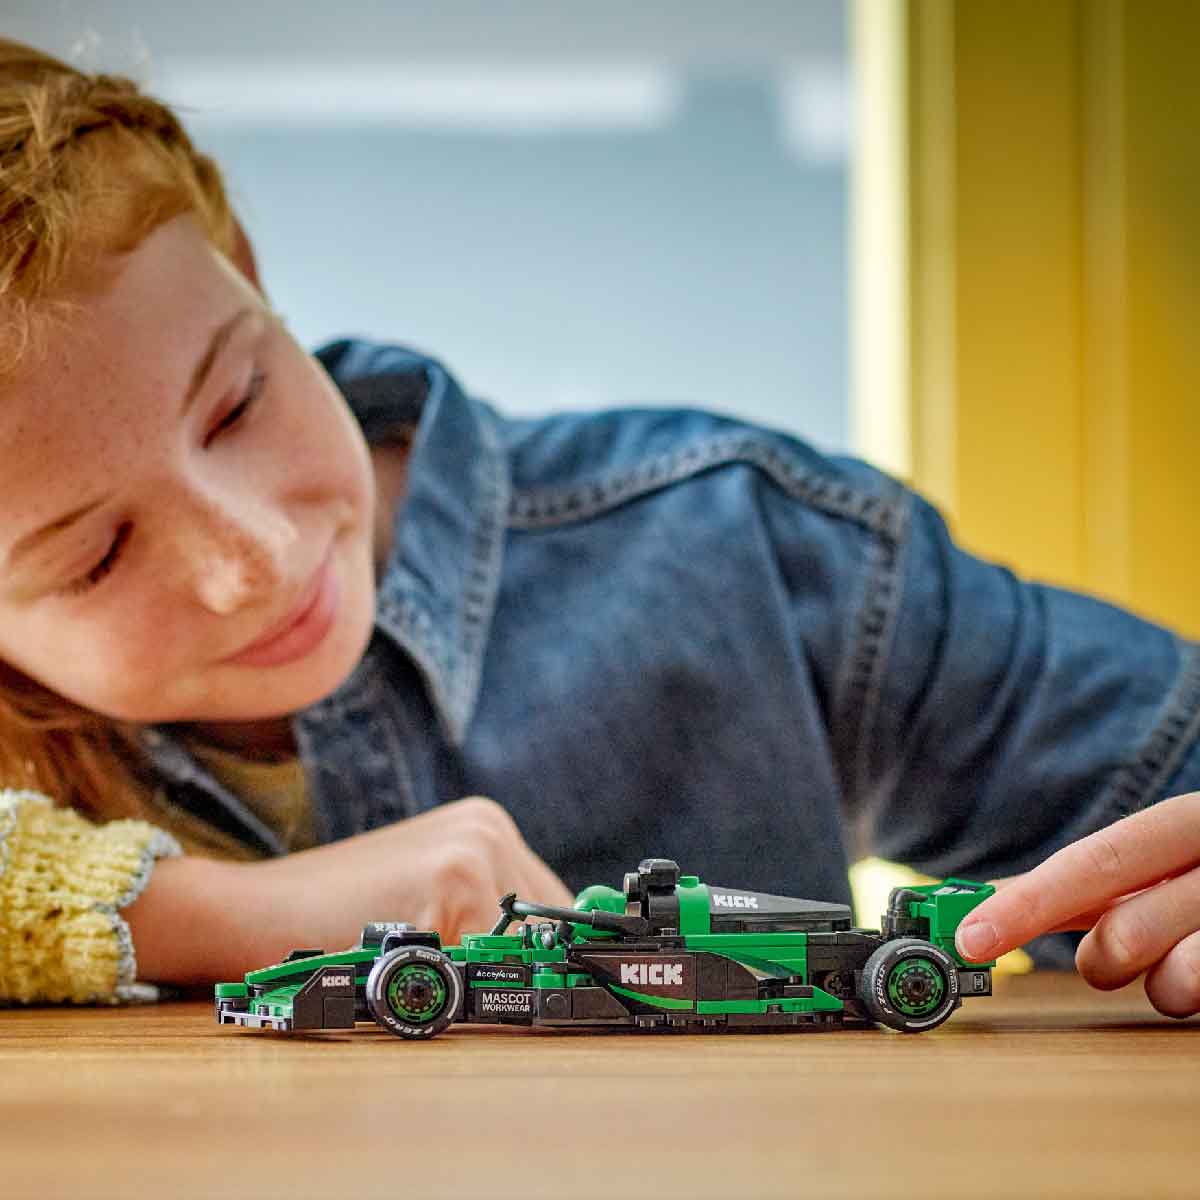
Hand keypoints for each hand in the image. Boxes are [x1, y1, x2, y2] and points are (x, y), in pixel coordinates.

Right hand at [240, 796, 573, 969]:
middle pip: (545, 932)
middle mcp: (489, 828)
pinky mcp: (455, 876)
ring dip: (478, 982)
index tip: (526, 993)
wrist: (252, 910)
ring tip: (415, 971)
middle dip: (509, 973)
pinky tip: (405, 970)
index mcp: (484, 829)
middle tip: (443, 985)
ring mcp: (476, 846)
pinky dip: (456, 986)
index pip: (551, 910)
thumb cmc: (334, 920)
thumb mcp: (424, 904)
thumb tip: (549, 974)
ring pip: (518, 953)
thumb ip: (484, 922)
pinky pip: (486, 962)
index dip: (539, 960)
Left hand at [954, 791, 1199, 1016]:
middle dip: (1101, 957)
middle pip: (1126, 929)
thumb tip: (985, 901)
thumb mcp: (1158, 862)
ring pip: (1173, 982)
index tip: (968, 937)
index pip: (1091, 861)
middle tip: (1110, 954)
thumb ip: (1081, 881)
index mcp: (1187, 824)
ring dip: (1159, 987)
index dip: (1024, 902)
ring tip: (1182, 962)